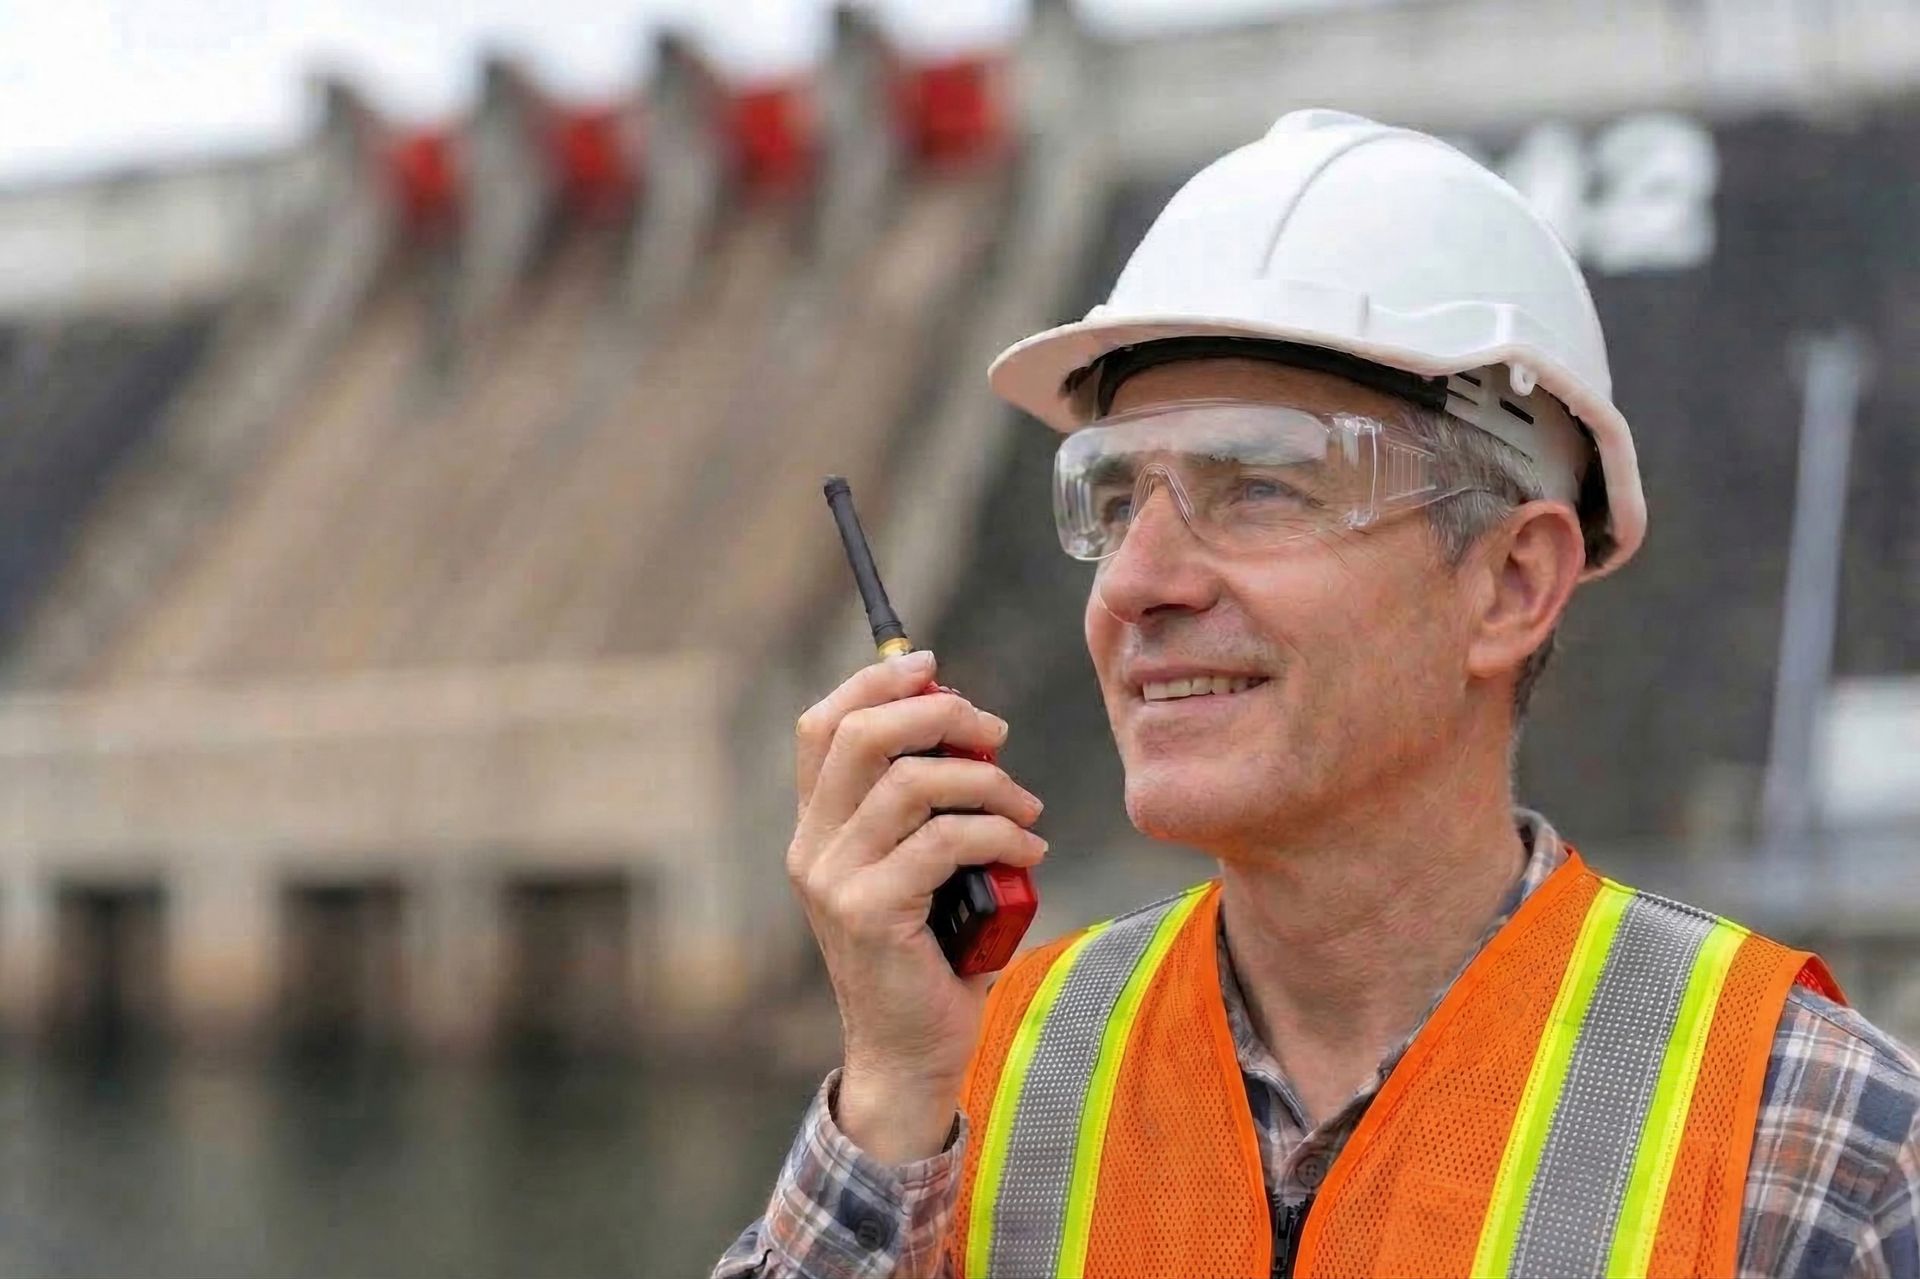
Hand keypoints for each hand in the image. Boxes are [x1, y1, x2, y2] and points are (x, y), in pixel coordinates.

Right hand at [788, 650, 1046, 1163]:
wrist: (909, 1051)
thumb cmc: (929, 954)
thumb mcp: (918, 866)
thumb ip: (924, 806)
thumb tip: (968, 726)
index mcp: (816, 828)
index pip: (822, 726)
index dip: (874, 683)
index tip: (931, 668)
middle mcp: (812, 848)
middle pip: (862, 737)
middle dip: (940, 717)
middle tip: (995, 733)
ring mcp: (835, 881)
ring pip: (912, 785)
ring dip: (985, 783)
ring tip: (1025, 809)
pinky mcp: (871, 913)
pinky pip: (945, 842)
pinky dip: (1001, 835)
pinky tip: (1029, 850)